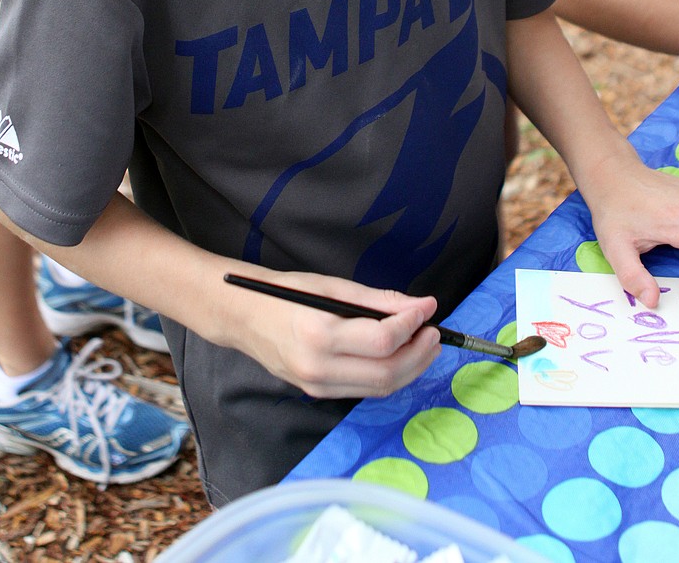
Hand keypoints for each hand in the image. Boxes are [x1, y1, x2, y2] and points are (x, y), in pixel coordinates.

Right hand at [217, 269, 440, 397]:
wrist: (244, 317)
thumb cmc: (286, 293)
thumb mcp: (331, 286)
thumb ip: (376, 300)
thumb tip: (419, 305)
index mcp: (320, 334)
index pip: (382, 338)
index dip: (412, 323)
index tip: (429, 307)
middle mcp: (318, 367)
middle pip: (387, 372)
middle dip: (419, 353)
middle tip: (434, 331)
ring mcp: (317, 386)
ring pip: (379, 388)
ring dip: (410, 367)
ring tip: (423, 344)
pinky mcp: (318, 393)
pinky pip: (364, 390)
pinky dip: (388, 375)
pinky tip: (399, 356)